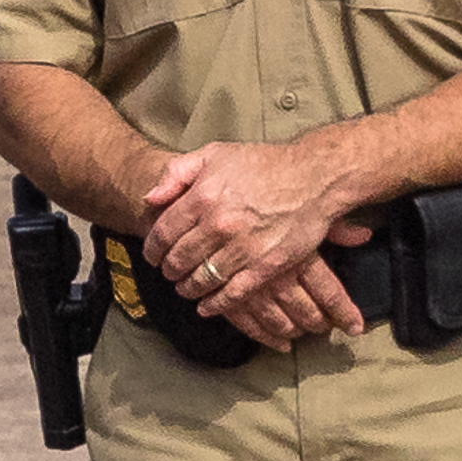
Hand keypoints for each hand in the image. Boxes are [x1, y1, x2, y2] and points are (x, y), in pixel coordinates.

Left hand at [134, 136, 359, 327]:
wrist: (311, 176)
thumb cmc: (262, 163)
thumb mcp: (214, 153)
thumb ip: (176, 173)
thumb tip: (150, 198)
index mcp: (203, 196)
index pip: (163, 232)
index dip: (153, 249)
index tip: (152, 256)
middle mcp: (219, 224)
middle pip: (180, 259)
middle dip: (169, 270)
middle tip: (169, 273)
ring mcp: (243, 248)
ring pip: (203, 278)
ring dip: (189, 288)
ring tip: (185, 288)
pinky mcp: (266, 266)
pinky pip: (233, 293)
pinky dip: (216, 304)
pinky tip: (206, 306)